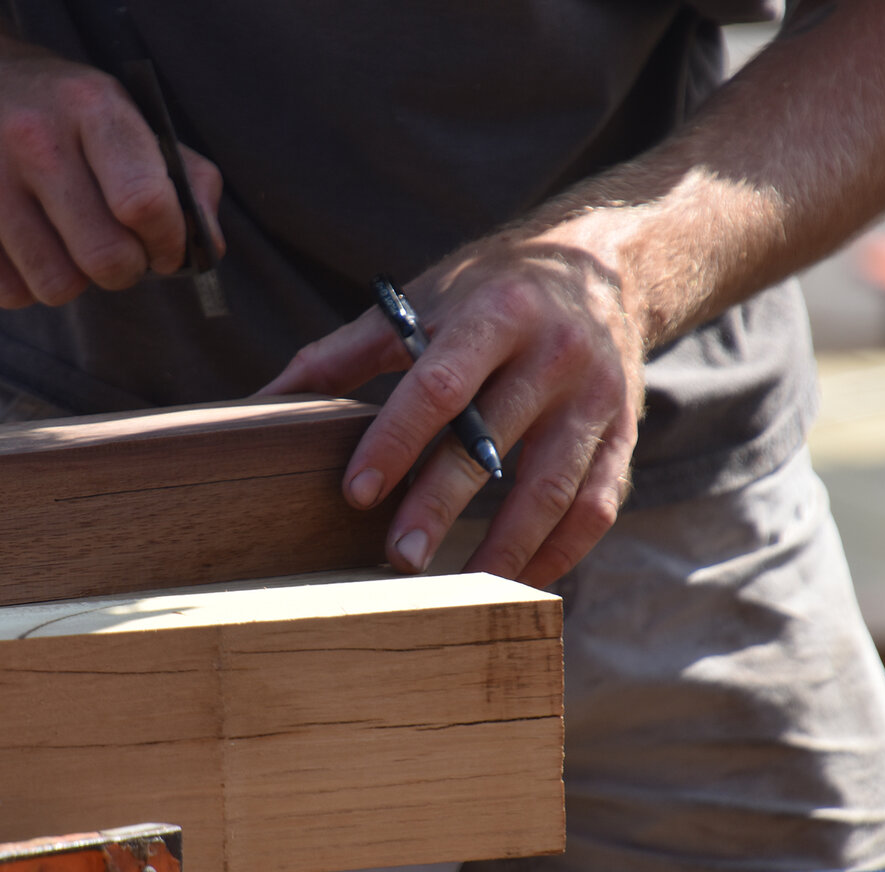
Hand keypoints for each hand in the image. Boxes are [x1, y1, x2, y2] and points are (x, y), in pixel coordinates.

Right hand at [0, 34, 223, 308]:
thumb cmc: (47, 107)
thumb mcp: (115, 112)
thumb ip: (177, 175)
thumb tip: (208, 249)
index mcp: (90, 107)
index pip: (146, 202)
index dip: (167, 242)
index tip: (163, 248)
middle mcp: (32, 139)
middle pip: (106, 259)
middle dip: (123, 270)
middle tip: (114, 253)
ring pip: (58, 286)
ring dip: (72, 279)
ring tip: (62, 244)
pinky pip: (8, 293)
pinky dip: (24, 284)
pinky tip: (21, 246)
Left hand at [260, 227, 644, 588]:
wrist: (606, 266)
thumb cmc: (490, 290)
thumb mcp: (422, 301)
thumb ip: (343, 354)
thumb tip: (261, 403)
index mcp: (496, 314)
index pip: (441, 385)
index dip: (397, 441)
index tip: (357, 493)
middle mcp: (554, 356)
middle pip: (493, 446)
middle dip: (442, 507)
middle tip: (398, 561)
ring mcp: (596, 400)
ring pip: (552, 490)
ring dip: (505, 547)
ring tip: (459, 592)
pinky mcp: (623, 435)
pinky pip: (594, 508)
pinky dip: (556, 553)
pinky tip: (514, 582)